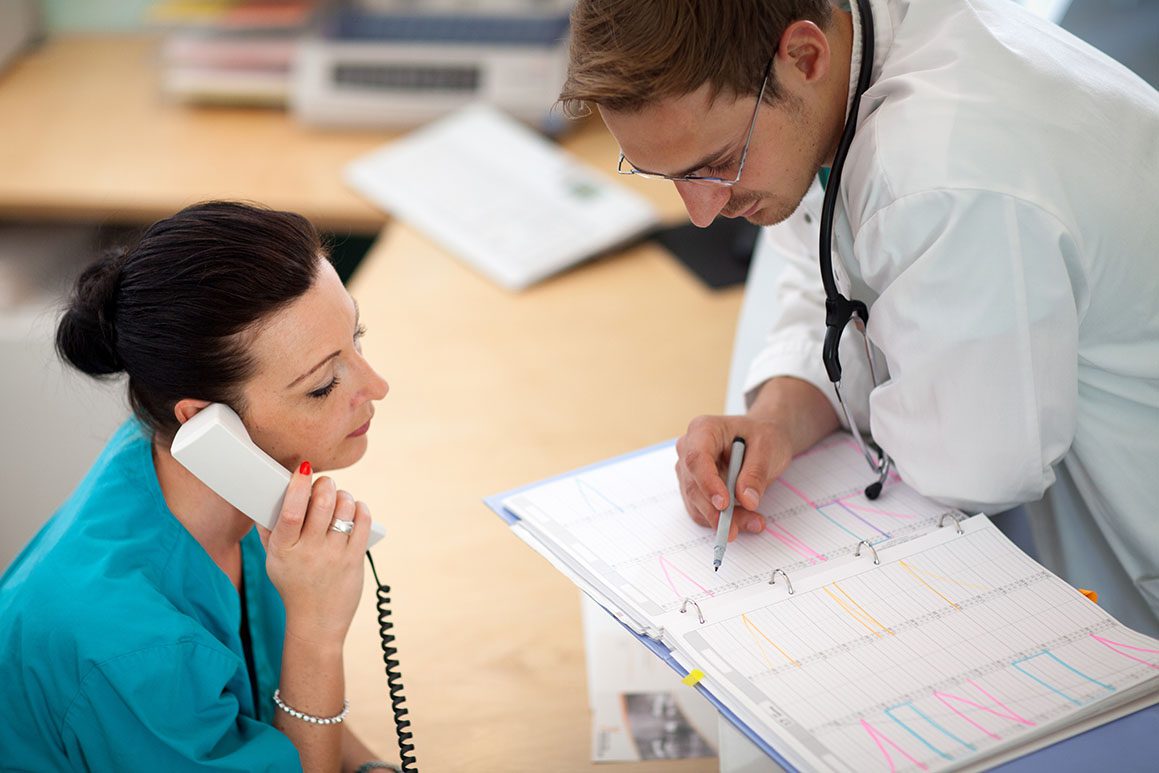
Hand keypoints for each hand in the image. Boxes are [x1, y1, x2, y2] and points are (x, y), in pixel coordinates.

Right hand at [258, 463, 371, 647]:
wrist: (315, 622)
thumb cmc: (293, 584)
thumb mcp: (273, 560)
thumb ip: (269, 530)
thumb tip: (264, 496)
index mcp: (284, 550)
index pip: (290, 512)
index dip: (298, 486)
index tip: (303, 468)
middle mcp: (309, 552)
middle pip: (321, 505)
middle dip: (325, 485)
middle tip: (323, 483)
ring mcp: (334, 556)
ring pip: (344, 509)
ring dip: (343, 496)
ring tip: (337, 498)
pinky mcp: (354, 560)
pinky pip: (362, 522)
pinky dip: (360, 508)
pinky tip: (354, 508)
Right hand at [674, 415, 796, 540]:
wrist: (761, 439)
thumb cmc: (761, 436)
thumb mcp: (767, 448)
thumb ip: (755, 473)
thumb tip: (747, 500)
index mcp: (703, 430)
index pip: (696, 458)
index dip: (707, 483)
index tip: (724, 504)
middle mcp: (688, 449)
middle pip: (694, 486)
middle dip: (717, 511)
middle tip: (740, 527)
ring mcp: (688, 471)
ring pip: (697, 503)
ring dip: (722, 519)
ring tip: (753, 522)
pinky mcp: (695, 488)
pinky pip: (702, 510)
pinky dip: (722, 520)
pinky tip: (746, 521)